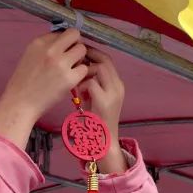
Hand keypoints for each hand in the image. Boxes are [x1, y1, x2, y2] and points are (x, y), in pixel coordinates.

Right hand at [0, 29, 88, 147]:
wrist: (20, 103)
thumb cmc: (23, 81)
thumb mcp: (30, 56)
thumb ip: (45, 47)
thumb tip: (63, 42)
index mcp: (39, 42)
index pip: (62, 32)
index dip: (65, 42)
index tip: (63, 51)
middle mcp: (50, 50)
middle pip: (75, 35)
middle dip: (76, 45)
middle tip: (72, 58)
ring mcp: (61, 63)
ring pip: (82, 50)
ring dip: (80, 59)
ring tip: (71, 69)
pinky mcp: (69, 78)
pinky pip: (84, 69)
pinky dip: (81, 74)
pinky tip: (72, 80)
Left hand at [78, 47, 126, 173]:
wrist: (103, 141)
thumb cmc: (96, 119)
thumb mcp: (96, 97)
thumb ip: (91, 82)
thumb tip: (78, 66)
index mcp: (117, 84)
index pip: (107, 59)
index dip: (93, 52)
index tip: (79, 51)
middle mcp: (118, 86)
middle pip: (105, 60)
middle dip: (88, 56)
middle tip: (74, 58)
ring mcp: (113, 94)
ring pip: (99, 68)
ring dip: (84, 71)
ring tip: (76, 79)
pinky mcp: (105, 102)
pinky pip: (91, 83)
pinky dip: (82, 85)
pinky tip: (77, 93)